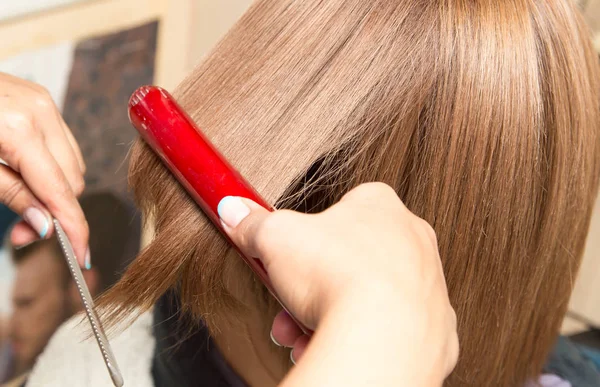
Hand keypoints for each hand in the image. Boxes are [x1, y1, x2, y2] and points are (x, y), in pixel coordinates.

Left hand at [0, 73, 88, 266]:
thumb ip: (10, 194)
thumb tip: (44, 224)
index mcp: (20, 129)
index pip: (61, 191)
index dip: (74, 228)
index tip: (81, 256)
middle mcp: (42, 113)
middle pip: (72, 181)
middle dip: (54, 212)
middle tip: (19, 233)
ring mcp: (45, 103)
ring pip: (72, 164)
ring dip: (53, 192)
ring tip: (20, 201)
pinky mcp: (41, 101)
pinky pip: (62, 145)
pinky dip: (50, 168)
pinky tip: (25, 173)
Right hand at [218, 182, 457, 385]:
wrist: (381, 337)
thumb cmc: (339, 275)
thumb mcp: (276, 238)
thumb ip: (255, 223)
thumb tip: (234, 211)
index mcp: (380, 207)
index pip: (338, 211)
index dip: (304, 237)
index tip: (283, 255)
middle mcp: (412, 241)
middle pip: (348, 260)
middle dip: (310, 286)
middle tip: (287, 303)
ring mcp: (428, 285)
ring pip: (367, 298)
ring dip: (327, 315)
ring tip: (300, 332)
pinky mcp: (436, 328)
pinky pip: (389, 331)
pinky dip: (359, 339)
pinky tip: (331, 346)